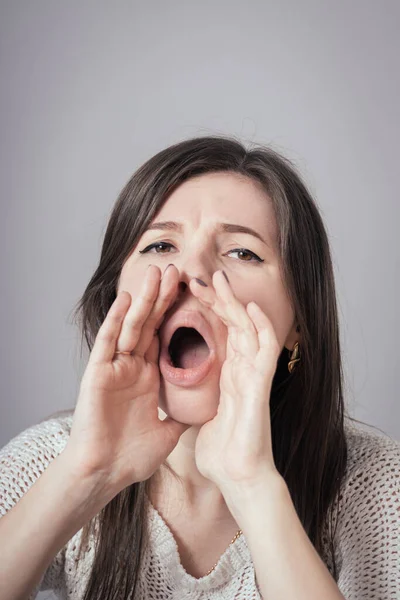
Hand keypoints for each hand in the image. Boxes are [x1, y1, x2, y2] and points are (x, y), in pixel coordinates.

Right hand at [66, 264, 189, 494]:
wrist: (106, 474)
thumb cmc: (131, 456)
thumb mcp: (168, 431)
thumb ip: (181, 415)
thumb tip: (203, 410)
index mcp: (148, 376)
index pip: (164, 336)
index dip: (176, 313)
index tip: (191, 292)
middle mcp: (132, 366)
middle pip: (150, 324)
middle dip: (162, 297)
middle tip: (176, 270)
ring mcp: (114, 367)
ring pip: (131, 326)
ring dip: (143, 299)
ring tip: (157, 273)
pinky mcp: (98, 373)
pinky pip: (108, 342)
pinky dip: (116, 320)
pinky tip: (127, 299)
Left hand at [189, 270, 280, 491]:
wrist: (238, 480)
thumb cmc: (222, 454)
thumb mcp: (202, 417)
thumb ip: (198, 400)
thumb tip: (181, 394)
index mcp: (227, 376)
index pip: (218, 334)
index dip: (205, 312)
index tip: (187, 294)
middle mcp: (241, 371)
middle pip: (232, 325)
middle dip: (216, 299)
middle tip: (199, 277)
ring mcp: (253, 376)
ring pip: (248, 329)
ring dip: (235, 304)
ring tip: (219, 280)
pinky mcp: (261, 386)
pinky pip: (266, 350)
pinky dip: (261, 327)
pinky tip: (250, 308)